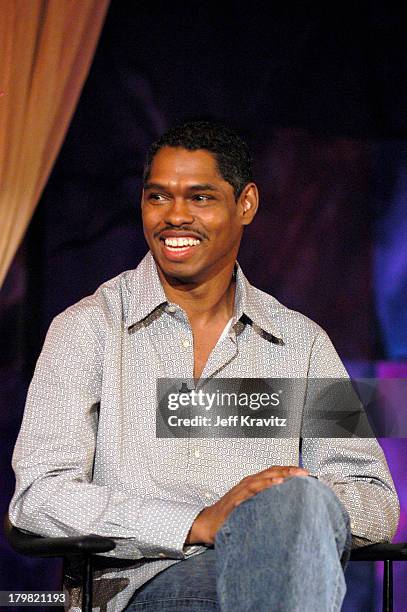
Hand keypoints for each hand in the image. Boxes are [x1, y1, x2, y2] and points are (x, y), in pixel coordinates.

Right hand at [186, 465, 308, 544]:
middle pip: (271, 472)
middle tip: (305, 472)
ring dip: (280, 474)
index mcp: (253, 484)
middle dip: (289, 470)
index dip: (289, 471)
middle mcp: (248, 483)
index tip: (305, 473)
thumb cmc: (230, 515)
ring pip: (263, 477)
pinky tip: (276, 483)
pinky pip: (252, 489)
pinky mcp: (237, 499)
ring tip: (294, 474)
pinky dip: (265, 485)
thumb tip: (286, 505)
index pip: (274, 472)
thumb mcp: (251, 506)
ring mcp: (242, 490)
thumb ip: (265, 502)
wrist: (209, 523)